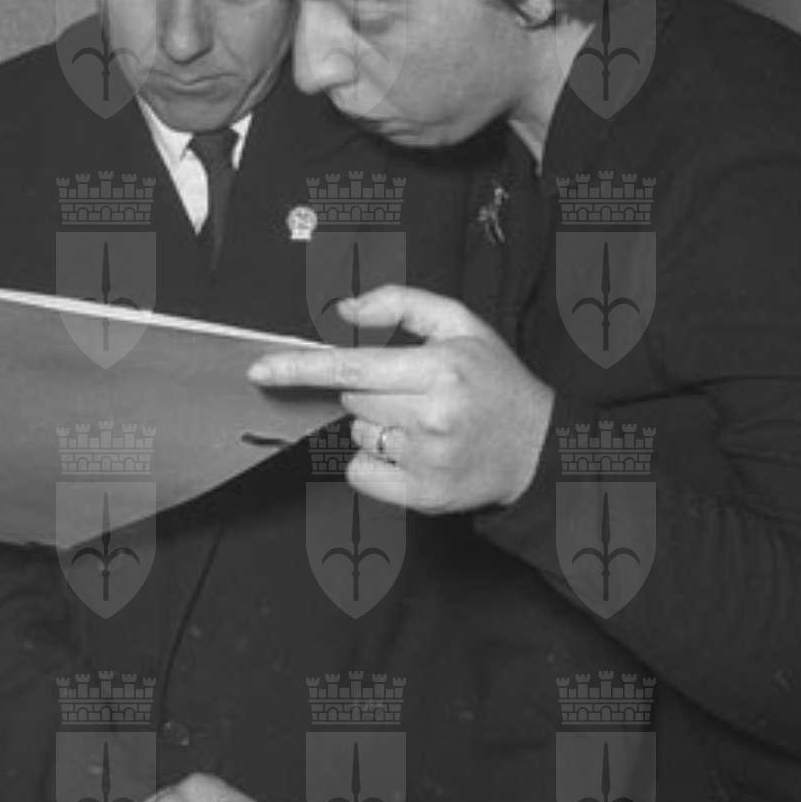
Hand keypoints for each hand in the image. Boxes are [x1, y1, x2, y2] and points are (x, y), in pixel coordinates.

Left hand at [248, 286, 555, 512]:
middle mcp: (433, 416)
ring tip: (423, 424)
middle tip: (413, 392)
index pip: (352, 366)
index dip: (300, 367)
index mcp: (440, 369)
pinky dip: (375, 463)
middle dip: (369, 392)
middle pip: (352, 399)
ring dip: (376, 426)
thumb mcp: (461, 324)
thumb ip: (401, 305)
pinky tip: (414, 453)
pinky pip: (361, 473)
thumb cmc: (493, 381)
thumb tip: (343, 310)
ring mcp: (427, 460)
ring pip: (358, 434)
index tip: (260, 369)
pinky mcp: (423, 497)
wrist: (540, 448)